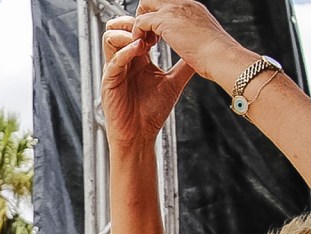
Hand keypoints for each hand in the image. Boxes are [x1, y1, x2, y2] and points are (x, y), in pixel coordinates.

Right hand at [100, 14, 195, 146]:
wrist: (141, 136)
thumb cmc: (152, 113)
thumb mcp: (173, 82)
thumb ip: (184, 65)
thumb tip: (201, 53)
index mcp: (136, 60)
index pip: (136, 31)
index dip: (147, 23)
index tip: (163, 26)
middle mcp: (123, 62)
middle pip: (118, 28)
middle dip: (132, 21)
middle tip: (149, 25)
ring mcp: (114, 71)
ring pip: (110, 38)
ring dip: (127, 34)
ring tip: (144, 39)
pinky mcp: (108, 82)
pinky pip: (113, 60)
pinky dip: (126, 52)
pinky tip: (140, 50)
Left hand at [129, 0, 243, 82]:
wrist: (222, 57)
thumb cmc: (217, 56)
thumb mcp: (204, 41)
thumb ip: (193, 37)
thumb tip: (190, 46)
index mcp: (193, 8)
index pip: (168, 3)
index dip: (158, 16)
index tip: (157, 34)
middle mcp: (184, 4)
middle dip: (145, 14)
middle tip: (147, 35)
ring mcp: (174, 10)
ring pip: (145, 5)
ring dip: (141, 24)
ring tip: (145, 42)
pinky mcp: (165, 20)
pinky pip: (141, 21)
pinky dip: (139, 33)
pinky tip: (144, 47)